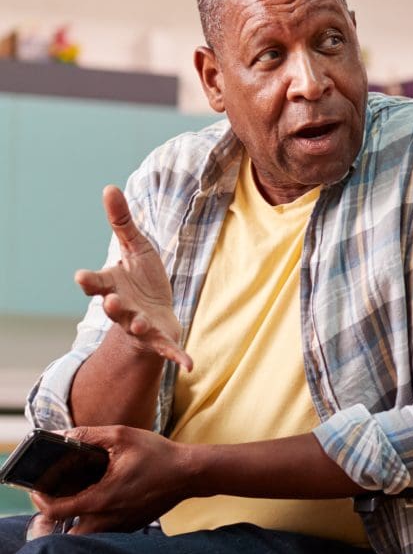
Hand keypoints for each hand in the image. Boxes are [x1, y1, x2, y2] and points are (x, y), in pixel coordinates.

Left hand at [31, 425, 192, 533]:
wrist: (192, 473)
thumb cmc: (160, 455)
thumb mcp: (122, 436)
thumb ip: (87, 435)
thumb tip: (63, 436)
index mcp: (101, 499)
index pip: (55, 510)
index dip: (40, 499)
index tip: (39, 487)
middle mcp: (109, 518)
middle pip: (65, 534)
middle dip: (55, 519)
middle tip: (57, 499)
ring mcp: (121, 525)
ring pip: (84, 536)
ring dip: (74, 523)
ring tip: (76, 501)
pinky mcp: (131, 526)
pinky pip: (103, 531)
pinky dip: (94, 521)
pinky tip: (100, 501)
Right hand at [75, 186, 191, 370]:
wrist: (156, 314)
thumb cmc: (141, 279)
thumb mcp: (135, 248)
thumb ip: (122, 222)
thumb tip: (109, 187)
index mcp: (112, 286)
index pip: (96, 283)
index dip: (89, 280)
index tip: (81, 276)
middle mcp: (121, 308)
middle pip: (113, 309)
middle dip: (111, 306)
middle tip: (109, 301)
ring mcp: (140, 326)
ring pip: (136, 328)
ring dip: (138, 326)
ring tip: (141, 323)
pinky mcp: (160, 341)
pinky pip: (168, 351)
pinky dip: (178, 357)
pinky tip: (190, 365)